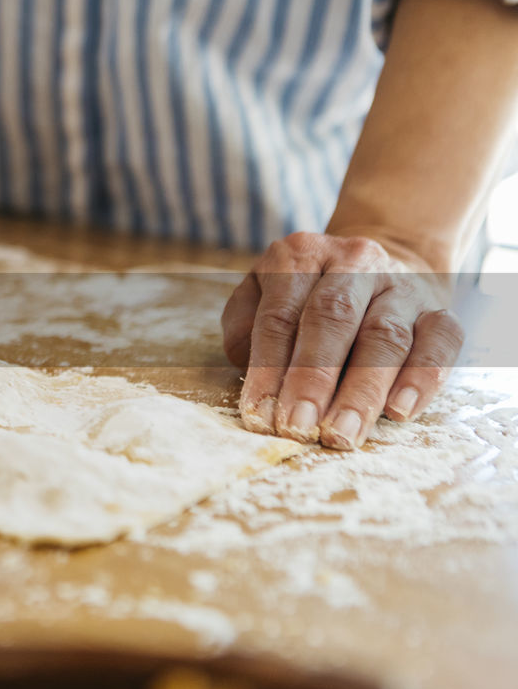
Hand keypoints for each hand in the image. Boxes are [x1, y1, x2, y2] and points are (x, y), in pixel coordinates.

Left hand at [221, 232, 463, 448]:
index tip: (261, 414)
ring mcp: (402, 284)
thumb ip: (246, 326)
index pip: (280, 316)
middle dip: (313, 379)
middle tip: (300, 427)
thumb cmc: (309, 293)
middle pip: (334, 319)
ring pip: (386, 336)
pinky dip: (422, 377)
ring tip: (342, 432)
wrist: (386, 259)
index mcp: (300, 256)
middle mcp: (354, 262)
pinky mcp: (441, 308)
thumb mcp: (263, 292)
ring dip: (363, 391)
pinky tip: (400, 411)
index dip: (268, 368)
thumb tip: (249, 368)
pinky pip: (441, 340)